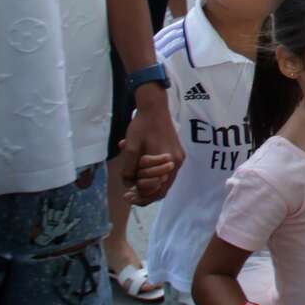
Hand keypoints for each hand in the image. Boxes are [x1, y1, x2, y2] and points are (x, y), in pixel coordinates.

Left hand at [118, 89, 183, 205]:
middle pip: (162, 188)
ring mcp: (178, 157)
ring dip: (148, 184)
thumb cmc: (142, 126)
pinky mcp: (176, 153)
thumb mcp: (131, 148)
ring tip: (133, 184)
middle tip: (128, 194)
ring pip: (164, 181)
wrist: (154, 108)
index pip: (157, 190)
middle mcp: (176, 162)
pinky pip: (165, 172)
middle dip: (144, 193)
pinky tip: (141, 172)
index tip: (127, 196)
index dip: (141, 197)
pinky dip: (153, 176)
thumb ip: (129, 169)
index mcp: (168, 161)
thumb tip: (129, 184)